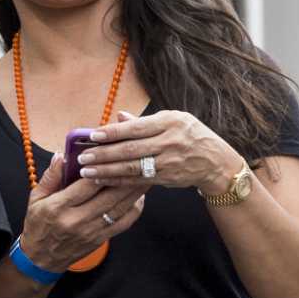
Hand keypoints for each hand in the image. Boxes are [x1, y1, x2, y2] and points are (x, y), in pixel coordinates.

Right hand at [17, 154, 146, 269]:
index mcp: (58, 207)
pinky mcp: (100, 238)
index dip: (101, 170)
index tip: (112, 157)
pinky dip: (135, 209)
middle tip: (138, 162)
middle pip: (108, 195)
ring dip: (135, 191)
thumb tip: (61, 156)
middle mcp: (76, 219)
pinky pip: (124, 222)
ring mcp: (91, 230)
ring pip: (119, 207)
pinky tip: (139, 198)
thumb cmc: (38, 225)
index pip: (85, 185)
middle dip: (125, 178)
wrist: (41, 258)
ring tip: (145, 176)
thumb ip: (50, 177)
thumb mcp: (35, 199)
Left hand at [79, 109, 243, 195]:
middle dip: (104, 154)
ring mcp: (170, 161)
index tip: (92, 136)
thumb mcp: (173, 121)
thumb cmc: (190, 136)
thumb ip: (144, 122)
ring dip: (106, 170)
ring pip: (132, 167)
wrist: (216, 161)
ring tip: (86, 171)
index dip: (112, 132)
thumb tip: (118, 117)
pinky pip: (138, 180)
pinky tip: (102, 180)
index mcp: (170, 122)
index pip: (136, 128)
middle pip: (131, 149)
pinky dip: (118, 180)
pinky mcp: (167, 177)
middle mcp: (170, 141)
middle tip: (82, 157)